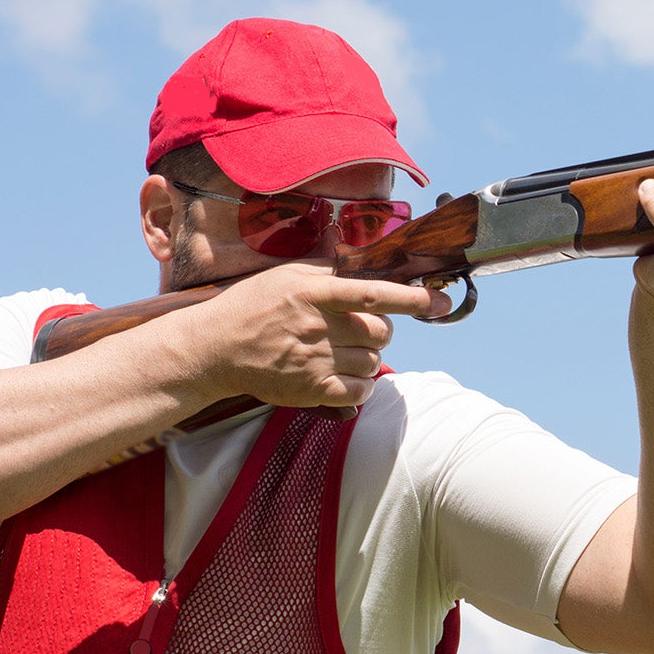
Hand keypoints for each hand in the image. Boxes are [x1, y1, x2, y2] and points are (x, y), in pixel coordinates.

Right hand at [173, 262, 448, 406]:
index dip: (412, 297)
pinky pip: (360, 391)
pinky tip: (345, 374)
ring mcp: (315, 361)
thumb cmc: (252, 305)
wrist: (213, 349)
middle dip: (380, 329)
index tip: (440, 300)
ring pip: (374, 362)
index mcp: (313, 294)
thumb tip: (367, 263)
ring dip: (368, 357)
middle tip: (358, 328)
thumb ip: (329, 271)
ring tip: (341, 350)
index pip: (373, 293)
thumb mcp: (287, 275)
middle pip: (381, 331)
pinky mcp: (311, 390)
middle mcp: (317, 327)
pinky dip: (361, 384)